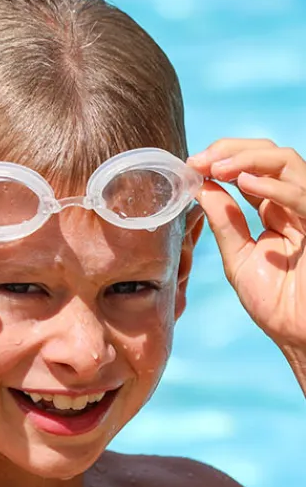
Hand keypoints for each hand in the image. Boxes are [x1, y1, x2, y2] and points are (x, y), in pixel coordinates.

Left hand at [187, 139, 305, 348]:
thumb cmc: (275, 304)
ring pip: (287, 162)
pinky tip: (245, 184)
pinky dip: (273, 185)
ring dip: (248, 159)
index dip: (223, 159)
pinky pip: (302, 195)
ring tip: (217, 168)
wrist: (299, 336)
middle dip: (232, 150)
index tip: (192, 165)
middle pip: (270, 156)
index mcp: (275, 211)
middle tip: (201, 160)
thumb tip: (201, 187)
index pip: (252, 169)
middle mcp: (294, 205)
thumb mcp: (240, 259)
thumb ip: (225, 223)